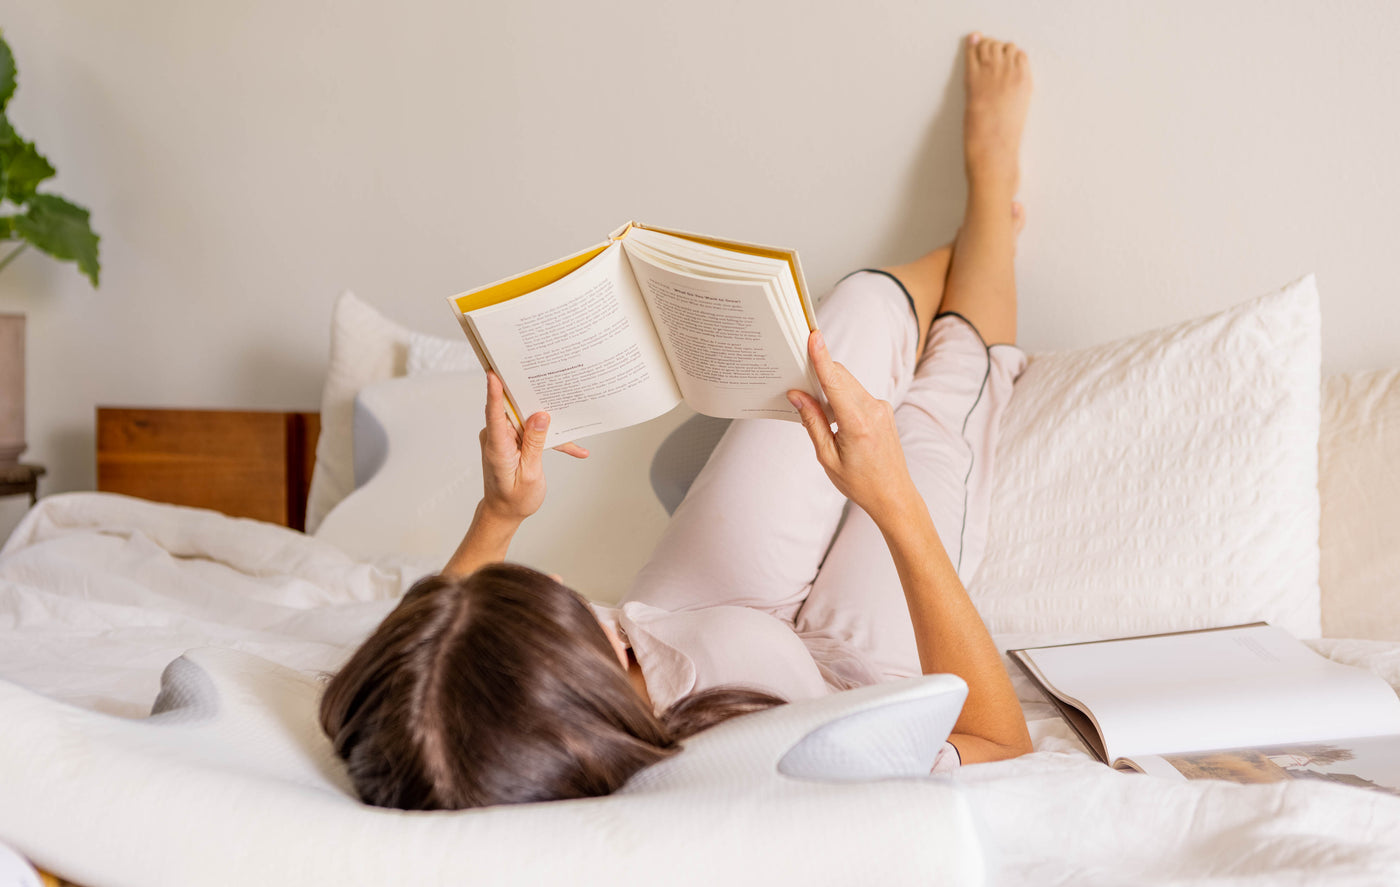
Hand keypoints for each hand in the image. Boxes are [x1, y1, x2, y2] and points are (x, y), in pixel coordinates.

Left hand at [479, 371, 586, 521]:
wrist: (503, 512)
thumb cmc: (514, 498)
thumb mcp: (530, 474)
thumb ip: (534, 443)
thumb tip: (540, 415)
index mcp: (498, 447)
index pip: (494, 415)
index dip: (494, 394)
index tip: (492, 373)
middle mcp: (496, 438)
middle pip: (514, 411)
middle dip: (532, 399)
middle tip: (550, 382)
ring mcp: (502, 438)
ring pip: (526, 420)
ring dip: (547, 424)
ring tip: (571, 423)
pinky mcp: (510, 440)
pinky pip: (529, 431)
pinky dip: (547, 439)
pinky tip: (574, 449)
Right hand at [787, 330, 919, 522]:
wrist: (894, 495)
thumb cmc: (860, 483)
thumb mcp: (827, 457)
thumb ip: (813, 422)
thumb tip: (797, 395)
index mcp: (858, 423)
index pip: (835, 382)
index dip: (822, 358)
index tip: (814, 336)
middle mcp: (873, 410)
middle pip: (841, 376)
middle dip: (819, 371)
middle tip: (796, 372)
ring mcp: (881, 408)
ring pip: (849, 383)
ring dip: (829, 384)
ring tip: (812, 401)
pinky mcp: (883, 410)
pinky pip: (857, 393)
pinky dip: (841, 394)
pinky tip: (831, 411)